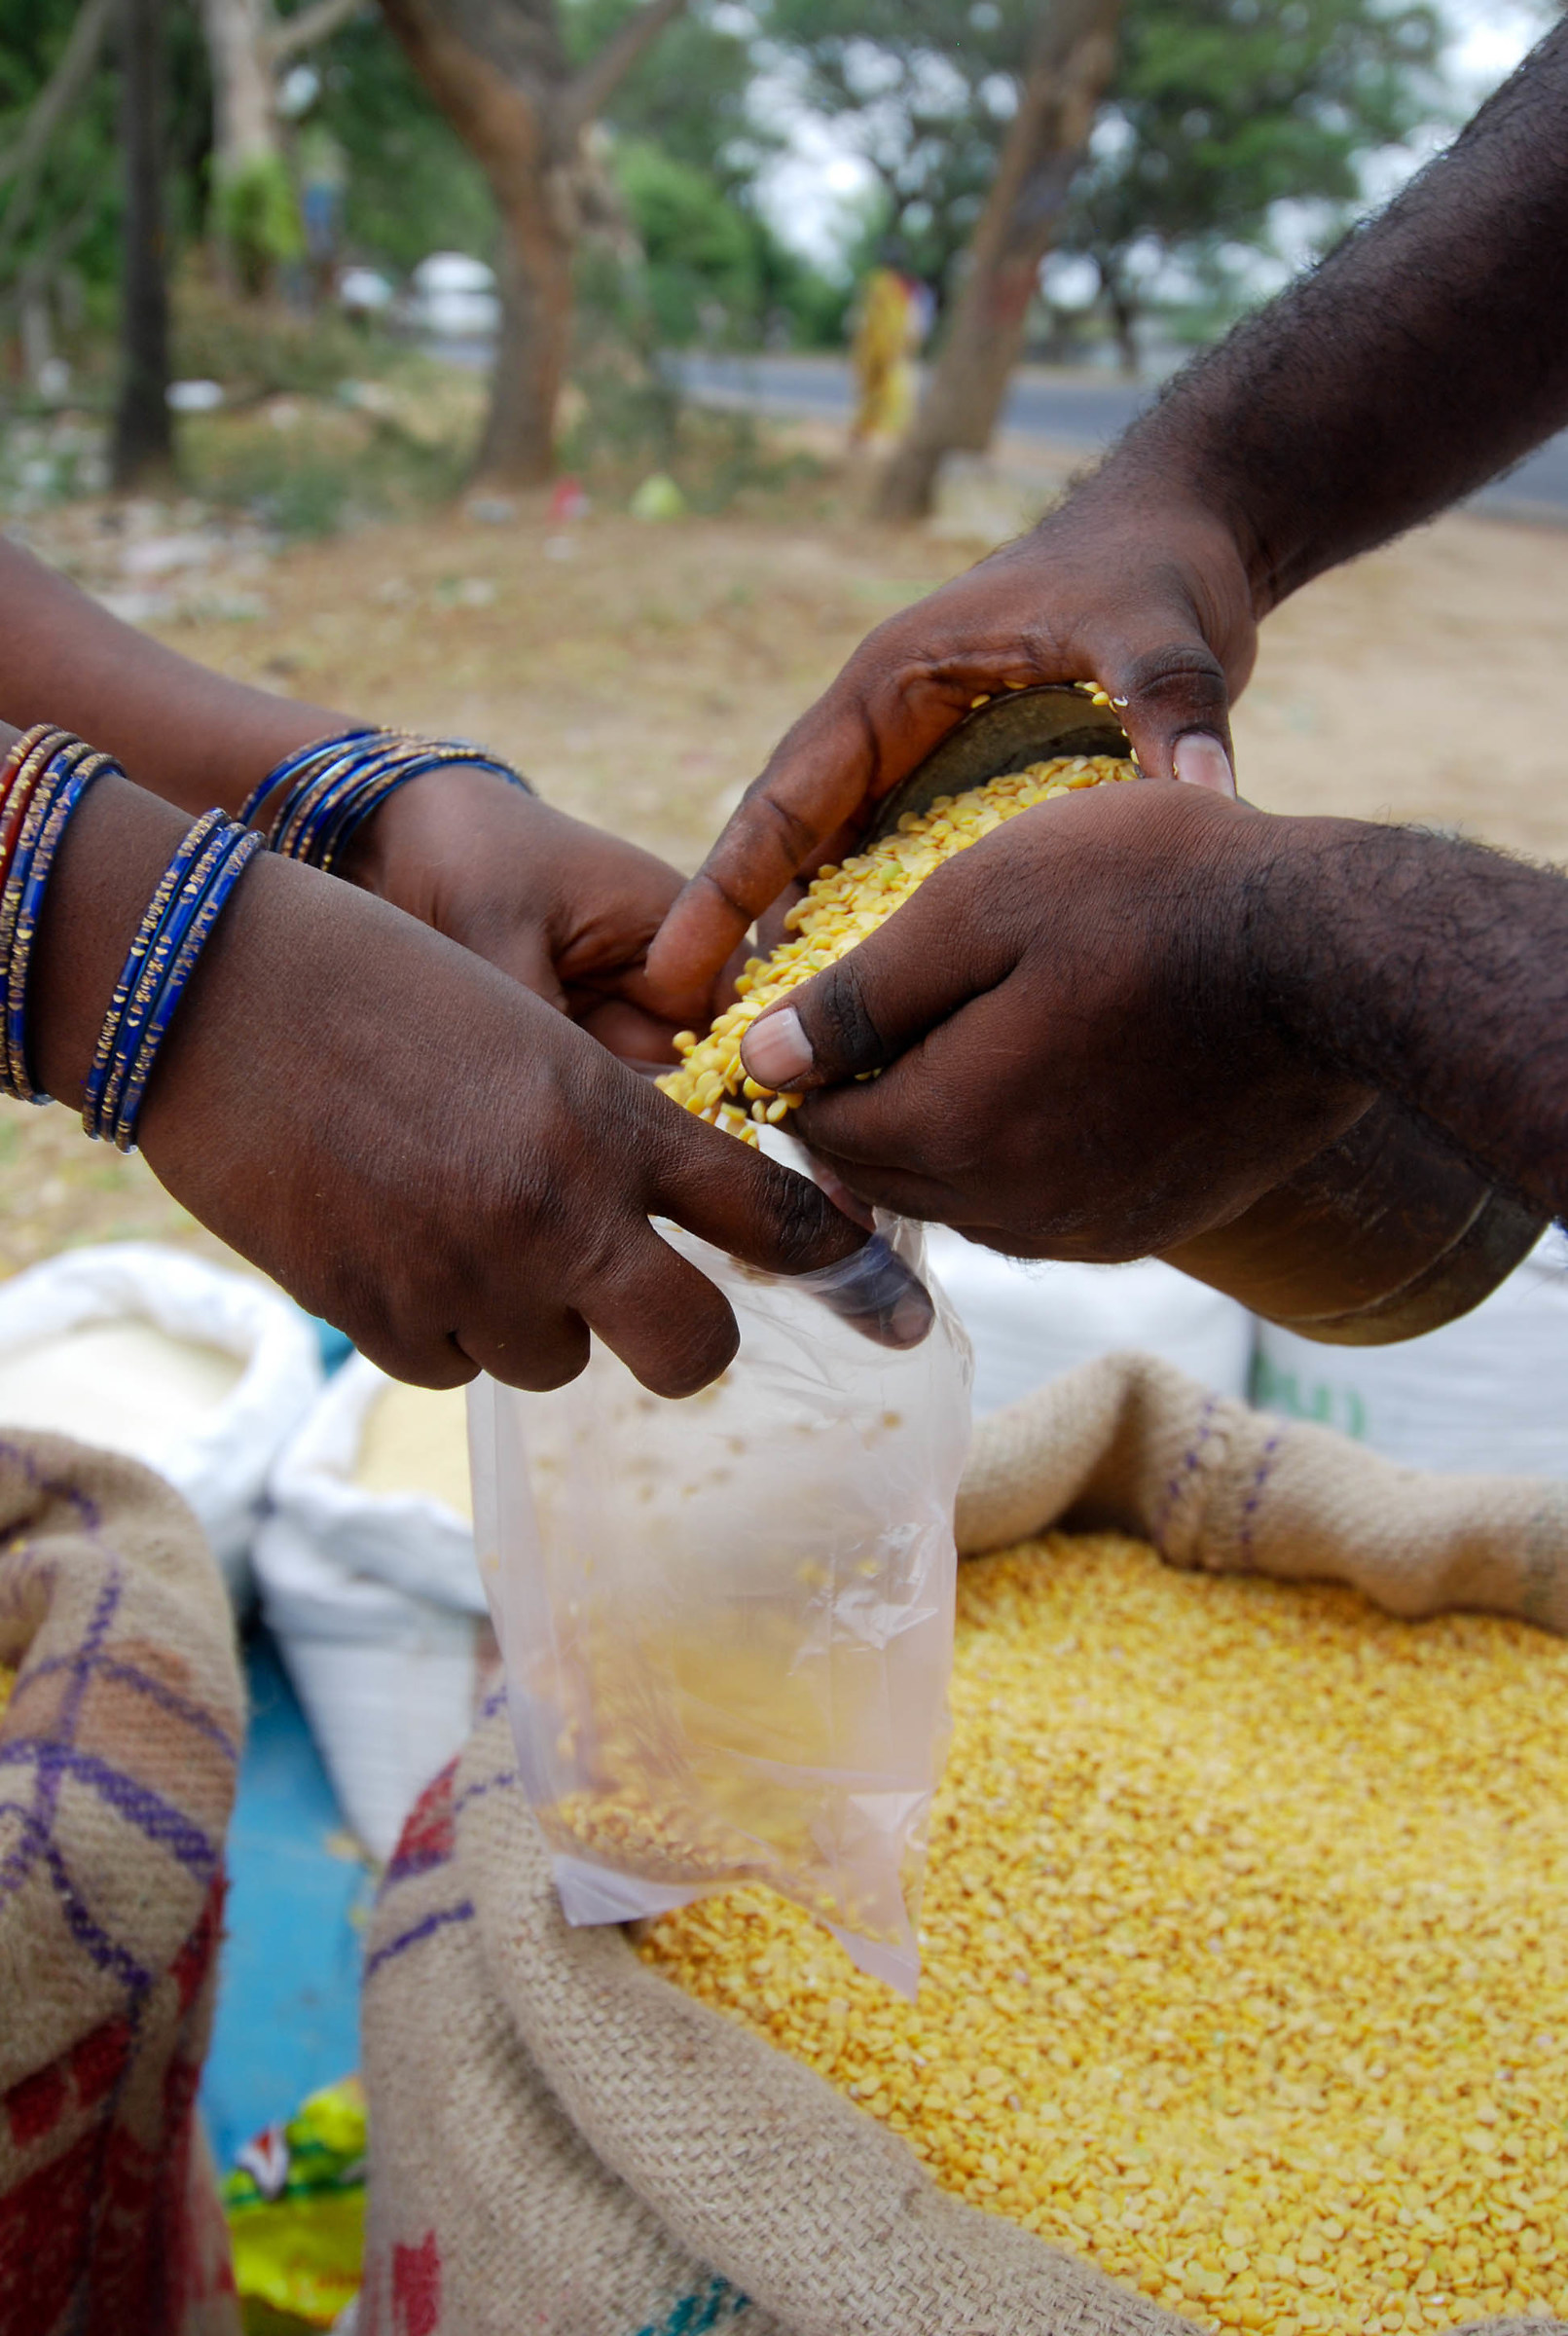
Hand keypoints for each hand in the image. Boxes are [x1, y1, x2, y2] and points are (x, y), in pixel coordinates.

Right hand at [33, 776, 874, 1393]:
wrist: (209, 986)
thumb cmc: (377, 981)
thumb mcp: (526, 1027)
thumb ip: (605, 1130)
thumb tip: (659, 1225)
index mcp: (608, 1116)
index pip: (766, 1214)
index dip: (844, 1270)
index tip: (892, 1313)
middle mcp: (557, 1210)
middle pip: (688, 1349)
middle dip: (685, 1339)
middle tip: (657, 1309)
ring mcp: (465, 1274)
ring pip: (555, 1362)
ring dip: (533, 1313)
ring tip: (463, 1218)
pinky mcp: (374, 1317)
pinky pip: (453, 1368)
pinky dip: (443, 1327)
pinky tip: (397, 1243)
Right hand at [645, 481, 1257, 1020]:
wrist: (1184, 536)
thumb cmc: (1156, 570)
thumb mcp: (1163, 633)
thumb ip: (1173, 707)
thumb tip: (1204, 794)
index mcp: (893, 683)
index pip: (783, 802)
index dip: (722, 891)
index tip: (669, 971)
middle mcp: (883, 727)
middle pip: (785, 849)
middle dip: (741, 942)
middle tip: (704, 1045)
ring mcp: (914, 760)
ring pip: (832, 871)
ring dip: (806, 952)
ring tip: (782, 1064)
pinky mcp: (951, 789)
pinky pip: (890, 876)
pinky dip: (874, 942)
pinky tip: (876, 1026)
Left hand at [736, 781, 1373, 1261]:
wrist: (1333, 958)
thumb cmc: (1154, 895)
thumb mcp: (983, 902)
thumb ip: (862, 994)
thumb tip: (761, 1061)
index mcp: (953, 1130)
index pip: (820, 1132)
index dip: (800, 1072)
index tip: (813, 1010)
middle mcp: (1011, 1210)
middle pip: (885, 1176)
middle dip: (865, 1108)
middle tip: (882, 1023)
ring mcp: (1087, 1229)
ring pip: (962, 1198)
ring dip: (943, 1136)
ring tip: (970, 1042)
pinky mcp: (1149, 1228)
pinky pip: (1042, 1212)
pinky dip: (1019, 1161)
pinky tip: (1049, 1085)